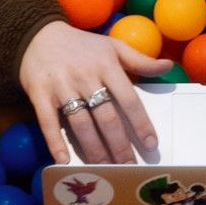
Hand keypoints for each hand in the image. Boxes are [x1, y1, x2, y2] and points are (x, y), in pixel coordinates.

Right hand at [19, 21, 170, 163]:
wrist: (37, 35)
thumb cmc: (81, 45)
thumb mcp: (112, 47)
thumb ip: (140, 60)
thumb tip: (168, 66)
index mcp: (106, 65)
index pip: (128, 99)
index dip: (141, 123)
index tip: (150, 145)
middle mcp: (85, 76)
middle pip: (106, 117)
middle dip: (119, 145)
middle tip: (128, 166)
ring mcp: (61, 86)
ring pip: (81, 124)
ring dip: (94, 150)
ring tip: (104, 169)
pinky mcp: (39, 94)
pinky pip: (48, 122)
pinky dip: (56, 142)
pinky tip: (64, 161)